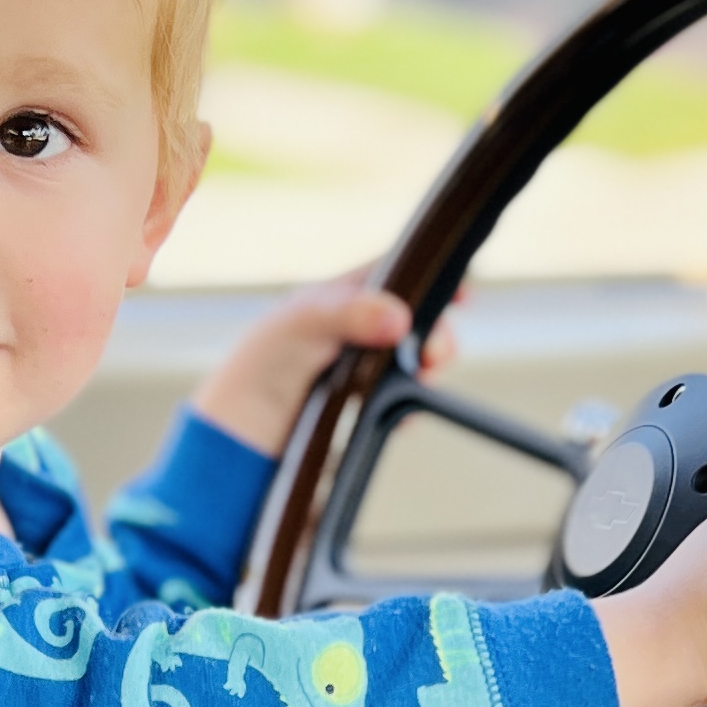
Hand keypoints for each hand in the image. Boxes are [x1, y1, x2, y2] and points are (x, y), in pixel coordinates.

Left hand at [191, 268, 459, 457]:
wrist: (243, 432)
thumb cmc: (263, 364)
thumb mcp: (304, 325)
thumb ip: (350, 314)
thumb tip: (399, 317)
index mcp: (343, 295)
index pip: (399, 273)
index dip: (433, 278)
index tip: (463, 294)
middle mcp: (356, 327)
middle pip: (417, 320)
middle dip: (436, 334)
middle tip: (434, 354)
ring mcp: (364, 366)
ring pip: (414, 360)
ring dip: (427, 369)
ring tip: (421, 377)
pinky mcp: (365, 406)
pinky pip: (403, 400)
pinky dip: (410, 406)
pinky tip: (403, 414)